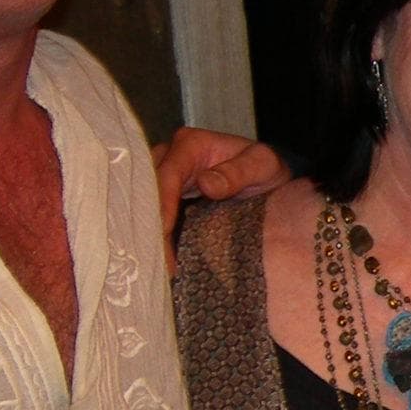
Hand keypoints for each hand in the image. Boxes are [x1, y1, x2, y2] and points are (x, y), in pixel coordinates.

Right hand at [151, 127, 287, 255]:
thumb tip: (205, 184)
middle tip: (153, 259)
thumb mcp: (263, 165)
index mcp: (191, 144)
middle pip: (146, 190)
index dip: (162, 205)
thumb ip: (238, 172)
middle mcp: (170, 156)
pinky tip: (159, 260)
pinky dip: (154, 235)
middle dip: (148, 224)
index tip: (163, 233)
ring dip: (148, 233)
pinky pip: (152, 214)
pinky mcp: (166, 195)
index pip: (167, 175)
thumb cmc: (265, 167)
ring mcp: (164, 176)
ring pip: (144, 203)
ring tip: (154, 265)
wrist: (266, 177)